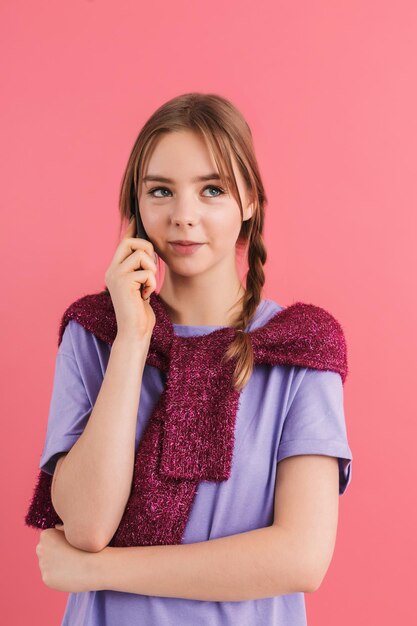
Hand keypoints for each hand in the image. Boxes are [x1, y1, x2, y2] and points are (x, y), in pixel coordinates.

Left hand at [36, 524, 95, 592]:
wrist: (95, 565)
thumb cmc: (88, 546)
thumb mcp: (76, 532)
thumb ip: (63, 529)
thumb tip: (56, 527)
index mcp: (46, 534)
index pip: (48, 539)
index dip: (61, 542)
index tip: (71, 545)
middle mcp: (40, 548)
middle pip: (45, 551)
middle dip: (55, 553)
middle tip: (71, 555)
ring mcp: (42, 564)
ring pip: (47, 565)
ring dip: (56, 565)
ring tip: (72, 564)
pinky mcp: (46, 578)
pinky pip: (51, 576)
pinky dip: (58, 576)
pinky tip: (70, 573)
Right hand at [104, 217, 156, 340]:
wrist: (135, 331)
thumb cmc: (141, 312)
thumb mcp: (141, 286)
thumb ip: (140, 269)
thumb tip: (148, 249)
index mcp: (115, 270)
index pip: (123, 243)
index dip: (131, 230)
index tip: (135, 217)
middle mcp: (111, 270)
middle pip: (131, 242)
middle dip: (147, 251)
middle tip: (150, 270)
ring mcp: (115, 275)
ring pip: (140, 254)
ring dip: (151, 271)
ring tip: (146, 287)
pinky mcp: (122, 282)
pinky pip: (146, 271)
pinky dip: (151, 283)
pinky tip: (145, 296)